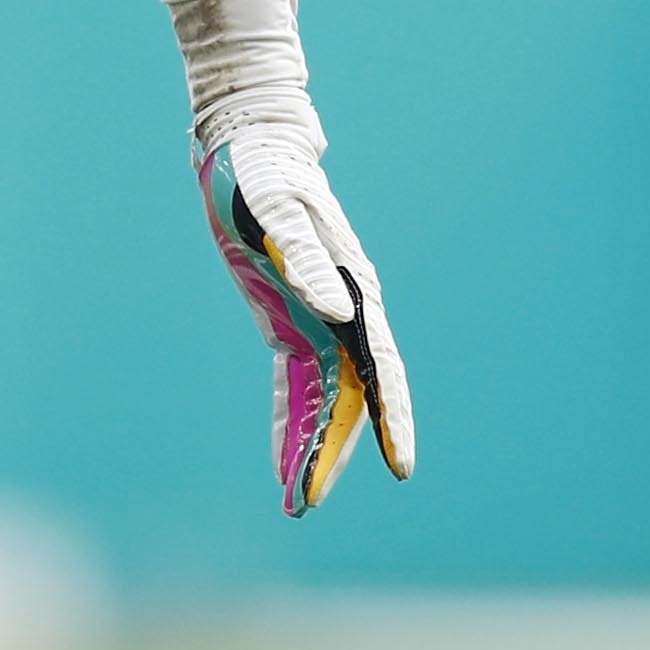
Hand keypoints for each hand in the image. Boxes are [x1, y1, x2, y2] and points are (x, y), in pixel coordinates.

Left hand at [197, 104, 414, 514]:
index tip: (400, 464)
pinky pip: (296, 385)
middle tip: (310, 502)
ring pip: (326, 401)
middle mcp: (342, 314)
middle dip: (336, 452)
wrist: (249, 148)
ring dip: (314, 448)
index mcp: (353, 291)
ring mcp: (317, 321)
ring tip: (297, 501)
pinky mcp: (286, 322)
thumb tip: (338, 309)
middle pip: (353, 399)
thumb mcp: (279, 212)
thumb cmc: (266, 173)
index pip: (382, 369)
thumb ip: (308, 260)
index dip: (392, 417)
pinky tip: (285, 460)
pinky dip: (292, 422)